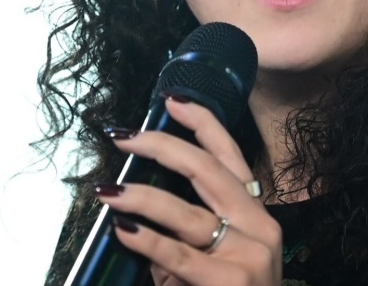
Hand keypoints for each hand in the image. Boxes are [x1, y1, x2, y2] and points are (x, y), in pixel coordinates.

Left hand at [99, 98, 281, 285]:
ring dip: (141, 196)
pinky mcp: (231, 283)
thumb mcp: (217, 263)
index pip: (232, 158)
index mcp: (257, 218)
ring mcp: (250, 256)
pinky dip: (146, 239)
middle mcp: (260, 229)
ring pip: (187, 212)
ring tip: (108, 190)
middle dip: (162, 146)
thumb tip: (140, 215)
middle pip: (208, 171)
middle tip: (124, 136)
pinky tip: (122, 228)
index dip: (204, 124)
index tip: (173, 100)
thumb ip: (184, 237)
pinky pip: (178, 255)